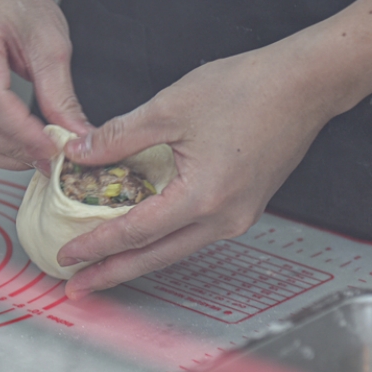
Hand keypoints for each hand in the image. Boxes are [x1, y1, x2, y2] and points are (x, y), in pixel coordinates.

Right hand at [0, 0, 89, 170]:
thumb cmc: (18, 0)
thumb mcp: (51, 41)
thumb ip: (60, 93)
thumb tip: (76, 136)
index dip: (22, 131)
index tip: (52, 149)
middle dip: (15, 149)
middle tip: (51, 160)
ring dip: (3, 154)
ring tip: (38, 157)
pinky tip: (17, 147)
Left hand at [54, 45, 337, 298]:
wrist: (304, 84)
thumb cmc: (248, 89)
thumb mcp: (170, 107)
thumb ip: (120, 136)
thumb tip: (80, 153)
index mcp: (203, 197)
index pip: (137, 233)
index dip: (97, 246)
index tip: (66, 257)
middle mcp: (225, 218)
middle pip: (158, 257)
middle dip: (114, 272)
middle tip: (78, 286)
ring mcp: (239, 215)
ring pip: (178, 248)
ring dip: (139, 257)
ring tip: (104, 263)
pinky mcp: (246, 204)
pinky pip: (197, 231)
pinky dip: (165, 236)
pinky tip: (144, 230)